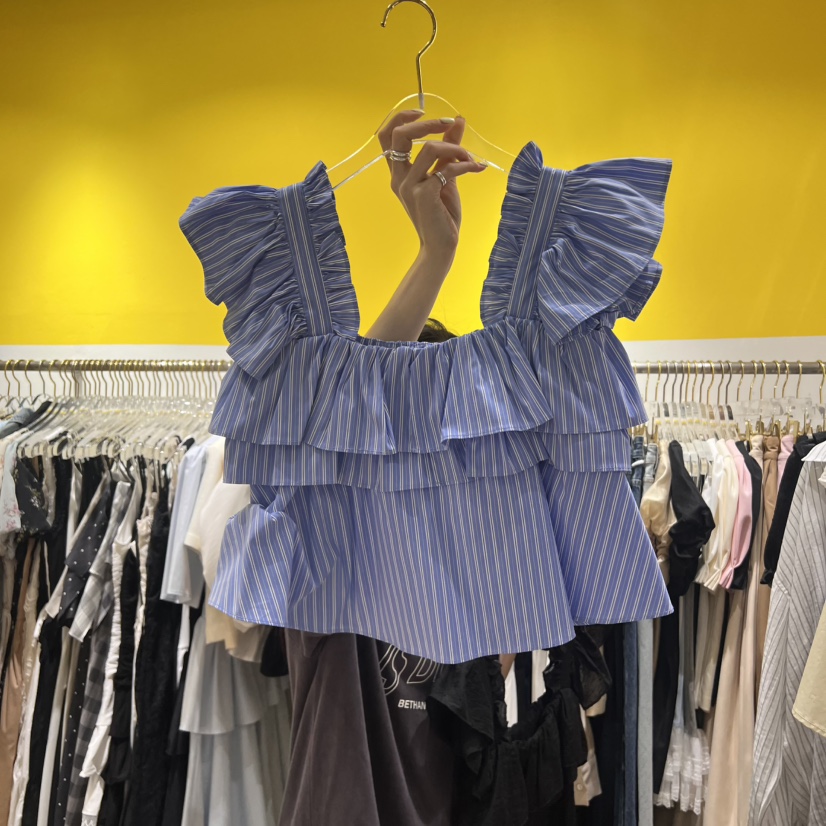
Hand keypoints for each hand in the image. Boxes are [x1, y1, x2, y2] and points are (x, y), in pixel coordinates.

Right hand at [378, 111, 485, 264]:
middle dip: (428, 124)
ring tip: (470, 159)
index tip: (422, 112)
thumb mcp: (445, 176)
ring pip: (429, 149)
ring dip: (455, 148)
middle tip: (449, 124)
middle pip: (400, 136)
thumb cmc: (441, 214)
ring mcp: (410, 188)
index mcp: (399, 174)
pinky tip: (476, 168)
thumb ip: (448, 150)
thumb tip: (458, 121)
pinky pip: (446, 169)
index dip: (400, 118)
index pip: (386, 137)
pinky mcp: (424, 196)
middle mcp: (399, 179)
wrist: (441, 246)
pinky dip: (464, 165)